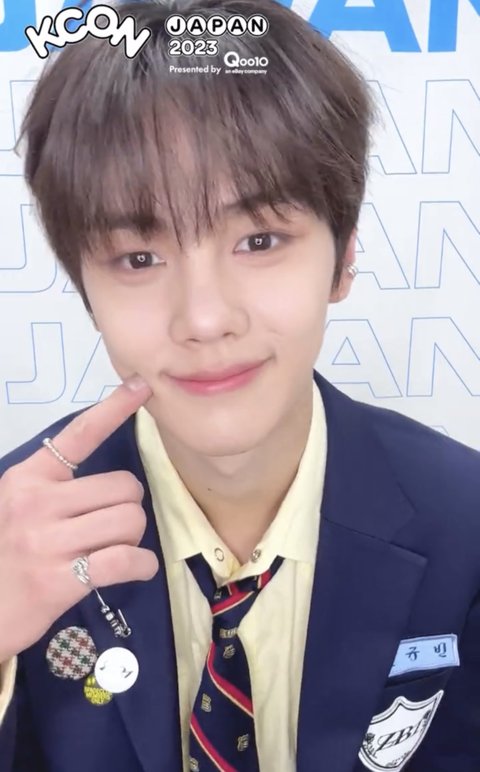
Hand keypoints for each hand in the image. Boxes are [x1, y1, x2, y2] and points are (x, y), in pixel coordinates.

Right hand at [0, 375, 158, 661]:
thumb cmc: (3, 556)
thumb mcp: (14, 507)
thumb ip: (53, 488)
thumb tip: (110, 483)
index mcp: (27, 478)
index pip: (79, 434)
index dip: (114, 408)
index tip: (142, 387)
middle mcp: (37, 502)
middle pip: (123, 486)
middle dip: (129, 506)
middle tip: (112, 526)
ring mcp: (47, 542)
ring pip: (129, 520)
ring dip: (134, 537)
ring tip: (115, 549)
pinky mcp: (60, 580)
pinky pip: (126, 560)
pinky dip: (142, 565)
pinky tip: (135, 568)